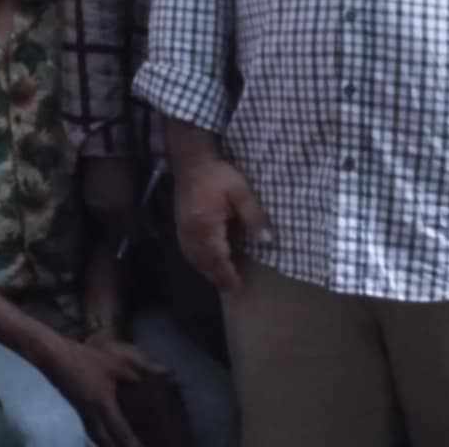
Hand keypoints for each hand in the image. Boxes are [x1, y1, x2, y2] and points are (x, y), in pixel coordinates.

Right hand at [43, 337, 164, 446]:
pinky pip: (90, 430)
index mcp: (102, 405)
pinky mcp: (75, 408)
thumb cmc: (82, 359)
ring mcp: (80, 412)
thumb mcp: (112, 363)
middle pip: (105, 442)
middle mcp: (91, 414)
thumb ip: (133, 374)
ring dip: (107, 444)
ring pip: (96, 437)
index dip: (132, 444)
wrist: (51, 355)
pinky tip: (103, 435)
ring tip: (117, 445)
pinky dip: (99, 437)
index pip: (120, 432)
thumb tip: (157, 378)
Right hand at [173, 154, 272, 291]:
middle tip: (231, 289)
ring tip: (219, 280)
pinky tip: (204, 262)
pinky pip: (187, 249)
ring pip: (193, 257)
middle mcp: (191, 231)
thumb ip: (254, 217)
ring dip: (206, 271)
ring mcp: (182, 228)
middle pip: (203, 262)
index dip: (228, 274)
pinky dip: (196, 260)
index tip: (238, 287)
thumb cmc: (218, 174)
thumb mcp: (242, 192)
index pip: (218, 257)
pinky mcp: (180, 224)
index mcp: (206, 225)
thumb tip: (268, 241)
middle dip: (216, 277)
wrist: (191, 160)